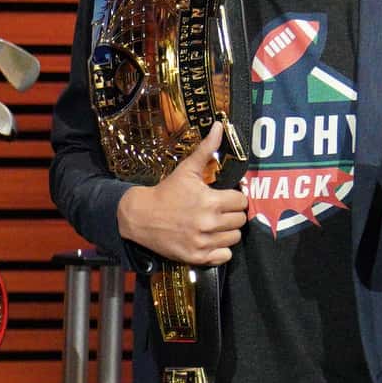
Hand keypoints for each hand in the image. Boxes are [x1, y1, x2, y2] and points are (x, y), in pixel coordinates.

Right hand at [116, 127, 247, 265]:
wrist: (139, 216)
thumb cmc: (166, 192)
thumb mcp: (186, 170)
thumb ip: (207, 149)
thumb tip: (220, 126)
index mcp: (210, 201)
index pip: (242, 201)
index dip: (235, 198)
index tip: (225, 197)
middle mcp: (209, 223)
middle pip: (240, 221)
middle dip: (232, 214)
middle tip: (219, 210)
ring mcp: (202, 242)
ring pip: (234, 238)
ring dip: (227, 232)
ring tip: (214, 225)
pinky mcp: (196, 257)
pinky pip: (224, 256)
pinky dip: (220, 250)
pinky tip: (210, 240)